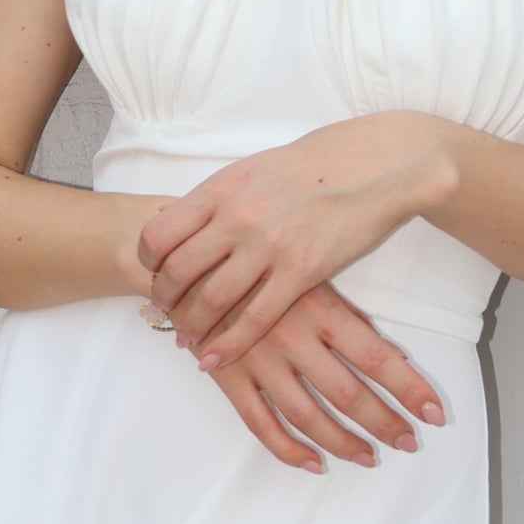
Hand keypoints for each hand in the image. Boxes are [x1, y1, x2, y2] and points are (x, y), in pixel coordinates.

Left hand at [138, 114, 455, 368]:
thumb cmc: (315, 165)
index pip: (160, 232)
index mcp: (223, 188)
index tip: (153, 273)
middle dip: (165, 299)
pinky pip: (254, 318)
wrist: (374, 165)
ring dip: (192, 325)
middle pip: (179, 271)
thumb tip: (188, 223)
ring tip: (186, 337)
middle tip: (164, 312)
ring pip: (211, 299)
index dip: (149, 261)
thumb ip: (221, 198)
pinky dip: (228, 344)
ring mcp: (268, 245)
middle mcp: (238, 216)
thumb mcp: (256, 169)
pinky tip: (214, 358)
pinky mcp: (301, 271)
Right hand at [197, 281, 446, 471]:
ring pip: (307, 416)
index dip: (408, 387)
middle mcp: (293, 337)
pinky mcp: (229, 376)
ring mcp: (259, 360)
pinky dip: (288, 449)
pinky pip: (260, 424)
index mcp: (319, 308)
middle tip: (410, 442)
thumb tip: (392, 356)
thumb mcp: (309, 274)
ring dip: (343, 442)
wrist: (190, 257)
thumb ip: (345, 315)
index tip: (435, 412)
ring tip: (368, 457)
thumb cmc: (262, 262)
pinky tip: (313, 463)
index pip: (376, 356)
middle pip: (348, 393)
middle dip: (384, 422)